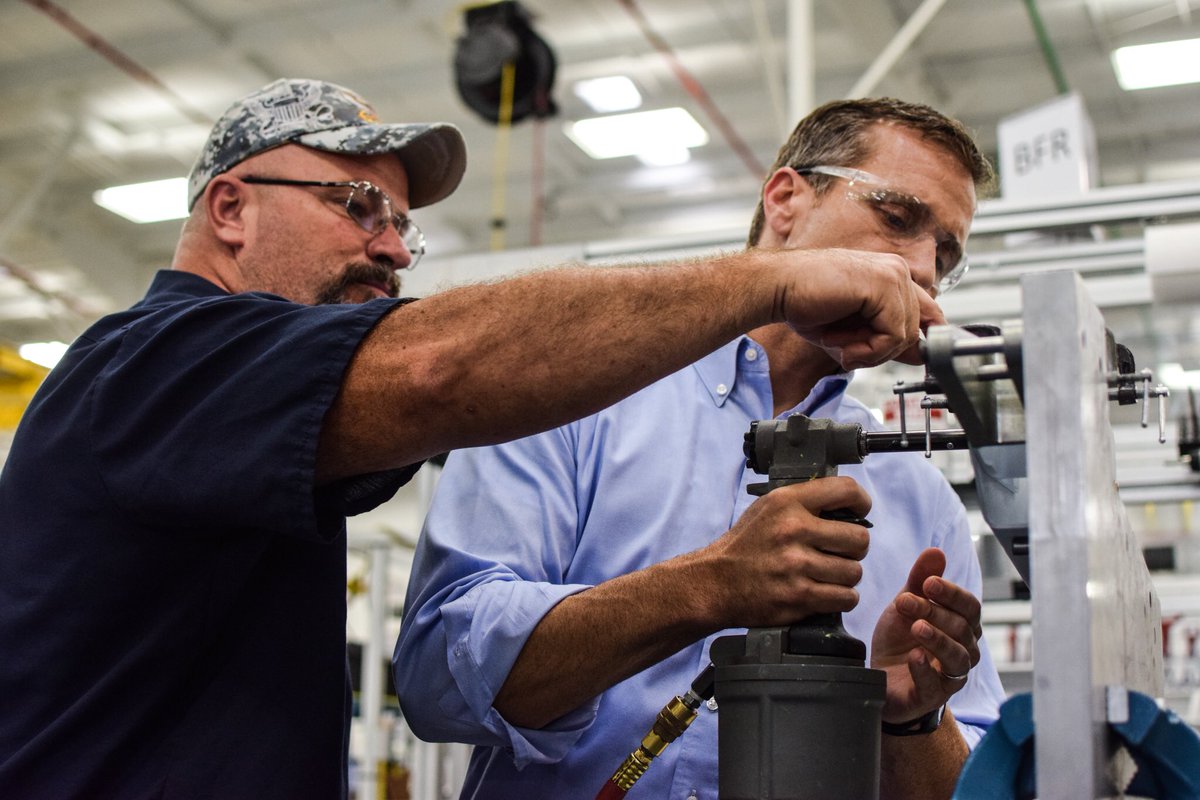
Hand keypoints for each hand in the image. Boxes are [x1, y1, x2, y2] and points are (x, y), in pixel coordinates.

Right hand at [701, 476, 871, 629]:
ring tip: (828, 574)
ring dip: (846, 576)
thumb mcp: (767, 508)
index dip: (862, 502)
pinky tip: (826, 592)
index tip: (860, 512)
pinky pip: (845, 598)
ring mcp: (796, 566)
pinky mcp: (798, 597)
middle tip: (840, 552)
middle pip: (859, 539)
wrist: (715, 582)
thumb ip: (803, 502)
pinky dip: (841, 598)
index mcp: (787, 503)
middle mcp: (793, 530)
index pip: (846, 490)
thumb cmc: (745, 545)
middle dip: (855, 548)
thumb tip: (845, 503)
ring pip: (854, 572)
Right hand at [776, 248, 944, 368]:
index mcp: (890, 276)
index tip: (911, 361)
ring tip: (839, 345)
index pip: (929, 314)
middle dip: (880, 350)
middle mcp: (896, 271)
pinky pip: (893, 336)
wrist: (776, 288)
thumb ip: (887, 339)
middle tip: (845, 349)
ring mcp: (893, 275)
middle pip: (915, 331)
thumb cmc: (805, 304)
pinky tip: (840, 345)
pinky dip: (868, 351)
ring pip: (905, 336)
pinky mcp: (884, 285)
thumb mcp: (853, 329)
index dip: (922, 341)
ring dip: (869, 352)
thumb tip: (923, 356)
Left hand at [870, 548, 981, 723]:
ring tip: (917, 627)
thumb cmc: (899, 640)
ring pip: (958, 659)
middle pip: (962, 629)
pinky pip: (936, 686)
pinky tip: (913, 657)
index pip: (969, 607)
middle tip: (905, 601)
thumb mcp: (905, 605)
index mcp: (960, 626)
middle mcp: (963, 651)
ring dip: (938, 640)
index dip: (952, 593)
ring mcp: (949, 676)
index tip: (928, 582)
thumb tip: (935, 550)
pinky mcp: (931, 696)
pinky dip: (925, 671)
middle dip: (934, 612)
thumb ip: (918, 581)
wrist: (878, 676)